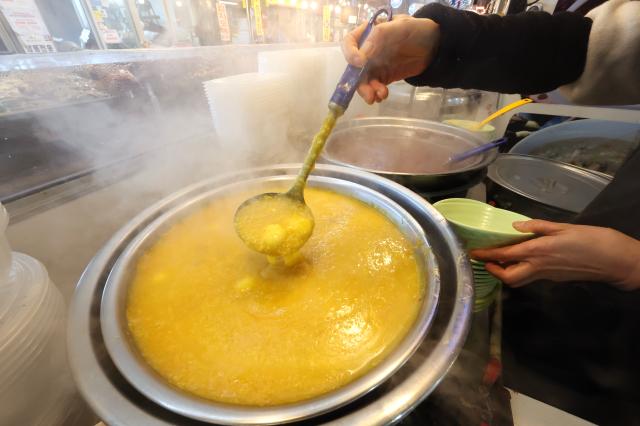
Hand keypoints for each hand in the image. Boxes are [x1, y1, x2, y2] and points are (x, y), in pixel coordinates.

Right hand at [341, 15, 439, 103]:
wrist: (433, 45)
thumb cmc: (415, 30)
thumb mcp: (397, 28)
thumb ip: (377, 39)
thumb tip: (360, 58)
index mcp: (367, 33)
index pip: (349, 42)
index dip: (350, 53)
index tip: (359, 63)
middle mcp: (366, 50)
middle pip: (354, 67)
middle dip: (359, 81)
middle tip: (368, 93)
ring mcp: (375, 65)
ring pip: (363, 80)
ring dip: (368, 91)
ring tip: (379, 96)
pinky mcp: (383, 77)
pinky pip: (374, 86)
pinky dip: (376, 93)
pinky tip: (382, 96)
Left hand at [470, 220, 639, 290]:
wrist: (616, 261)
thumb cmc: (593, 239)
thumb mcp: (564, 227)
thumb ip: (538, 226)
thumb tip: (516, 226)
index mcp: (538, 250)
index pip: (505, 255)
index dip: (486, 255)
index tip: (473, 253)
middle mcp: (539, 266)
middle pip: (509, 277)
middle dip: (494, 271)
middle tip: (486, 260)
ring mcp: (548, 275)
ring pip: (520, 279)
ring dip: (506, 272)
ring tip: (501, 259)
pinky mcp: (555, 279)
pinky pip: (532, 277)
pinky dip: (521, 270)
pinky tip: (522, 259)